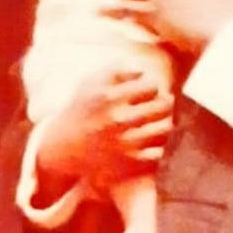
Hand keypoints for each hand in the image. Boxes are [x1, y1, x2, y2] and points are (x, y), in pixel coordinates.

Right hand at [36, 66, 174, 189]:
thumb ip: (116, 70)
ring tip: (159, 119)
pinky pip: (159, 151)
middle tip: (161, 102)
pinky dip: (158, 144)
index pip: (151, 86)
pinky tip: (150, 139)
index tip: (147, 90)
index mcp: (109, 97)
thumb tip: (143, 71)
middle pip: (163, 105)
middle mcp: (118, 120)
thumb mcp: (91, 83)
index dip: (152, 86)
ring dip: (165, 121)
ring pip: (166, 127)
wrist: (66, 146)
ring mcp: (125, 142)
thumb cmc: (83, 109)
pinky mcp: (129, 161)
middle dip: (164, 102)